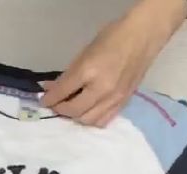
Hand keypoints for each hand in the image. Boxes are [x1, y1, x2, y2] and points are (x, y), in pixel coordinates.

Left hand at [40, 0, 186, 126]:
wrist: (142, 38)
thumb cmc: (112, 38)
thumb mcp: (85, 52)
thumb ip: (69, 73)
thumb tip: (53, 87)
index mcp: (89, 71)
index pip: (63, 92)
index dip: (50, 99)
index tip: (44, 101)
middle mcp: (101, 89)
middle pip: (74, 111)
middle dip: (60, 109)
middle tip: (56, 105)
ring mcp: (114, 99)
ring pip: (88, 120)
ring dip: (75, 117)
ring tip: (71, 109)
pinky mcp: (123, 104)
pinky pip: (103, 121)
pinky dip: (91, 119)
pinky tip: (87, 112)